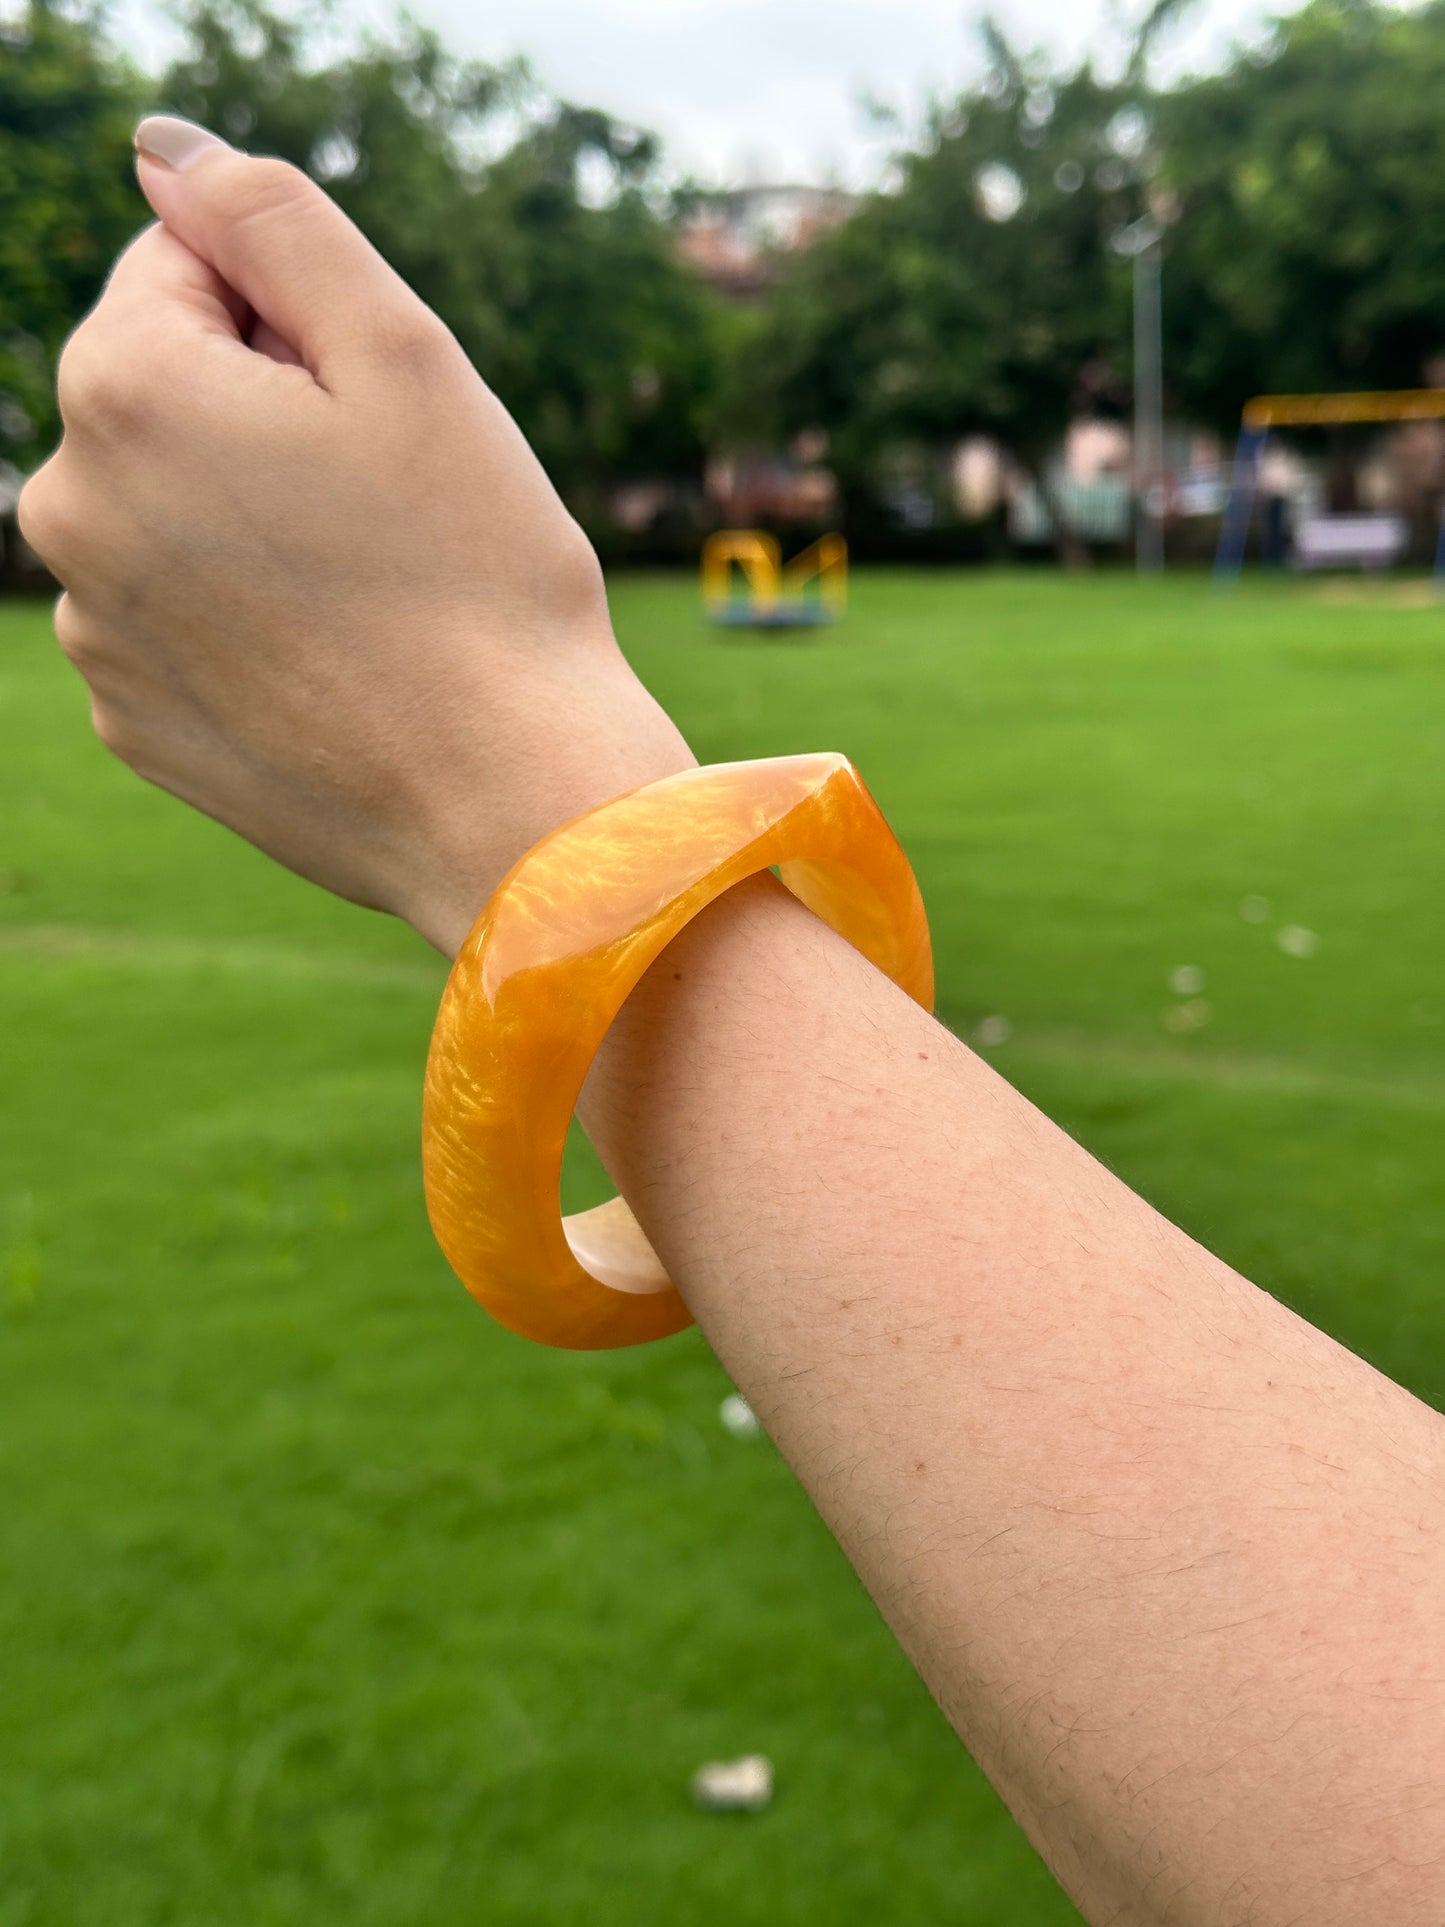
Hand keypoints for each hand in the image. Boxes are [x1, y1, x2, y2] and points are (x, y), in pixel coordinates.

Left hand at [18, 116, 693, 955]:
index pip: (185, 268)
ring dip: (256, 519)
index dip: (303, 322)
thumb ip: (273, 219)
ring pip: (174, 509)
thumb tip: (163, 149)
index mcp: (123, 390)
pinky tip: (338, 664)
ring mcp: (94, 631)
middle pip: (167, 390)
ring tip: (371, 596)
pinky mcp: (132, 722)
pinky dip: (246, 619)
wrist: (508, 806)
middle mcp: (68, 510)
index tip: (378, 415)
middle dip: (266, 415)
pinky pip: (179, 619)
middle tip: (387, 507)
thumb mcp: (403, 350)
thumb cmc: (478, 575)